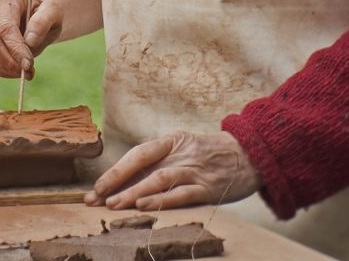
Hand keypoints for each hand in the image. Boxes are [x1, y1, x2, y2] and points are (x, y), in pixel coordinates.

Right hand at [0, 0, 63, 78]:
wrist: (40, 18)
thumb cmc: (46, 15)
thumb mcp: (53, 13)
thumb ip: (43, 22)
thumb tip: (29, 41)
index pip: (6, 27)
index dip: (16, 48)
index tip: (29, 64)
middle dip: (10, 61)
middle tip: (29, 71)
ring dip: (5, 69)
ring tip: (25, 72)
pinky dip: (0, 71)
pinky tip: (16, 70)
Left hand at [84, 131, 261, 210]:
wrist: (252, 153)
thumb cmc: (212, 155)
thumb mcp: (185, 149)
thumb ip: (163, 162)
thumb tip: (130, 181)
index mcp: (173, 141)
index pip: (138, 153)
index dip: (116, 169)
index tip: (97, 187)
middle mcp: (181, 153)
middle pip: (143, 166)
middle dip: (117, 183)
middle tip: (96, 199)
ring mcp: (194, 170)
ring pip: (158, 180)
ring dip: (134, 192)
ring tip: (113, 205)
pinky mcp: (208, 187)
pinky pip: (181, 194)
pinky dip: (161, 200)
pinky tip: (144, 206)